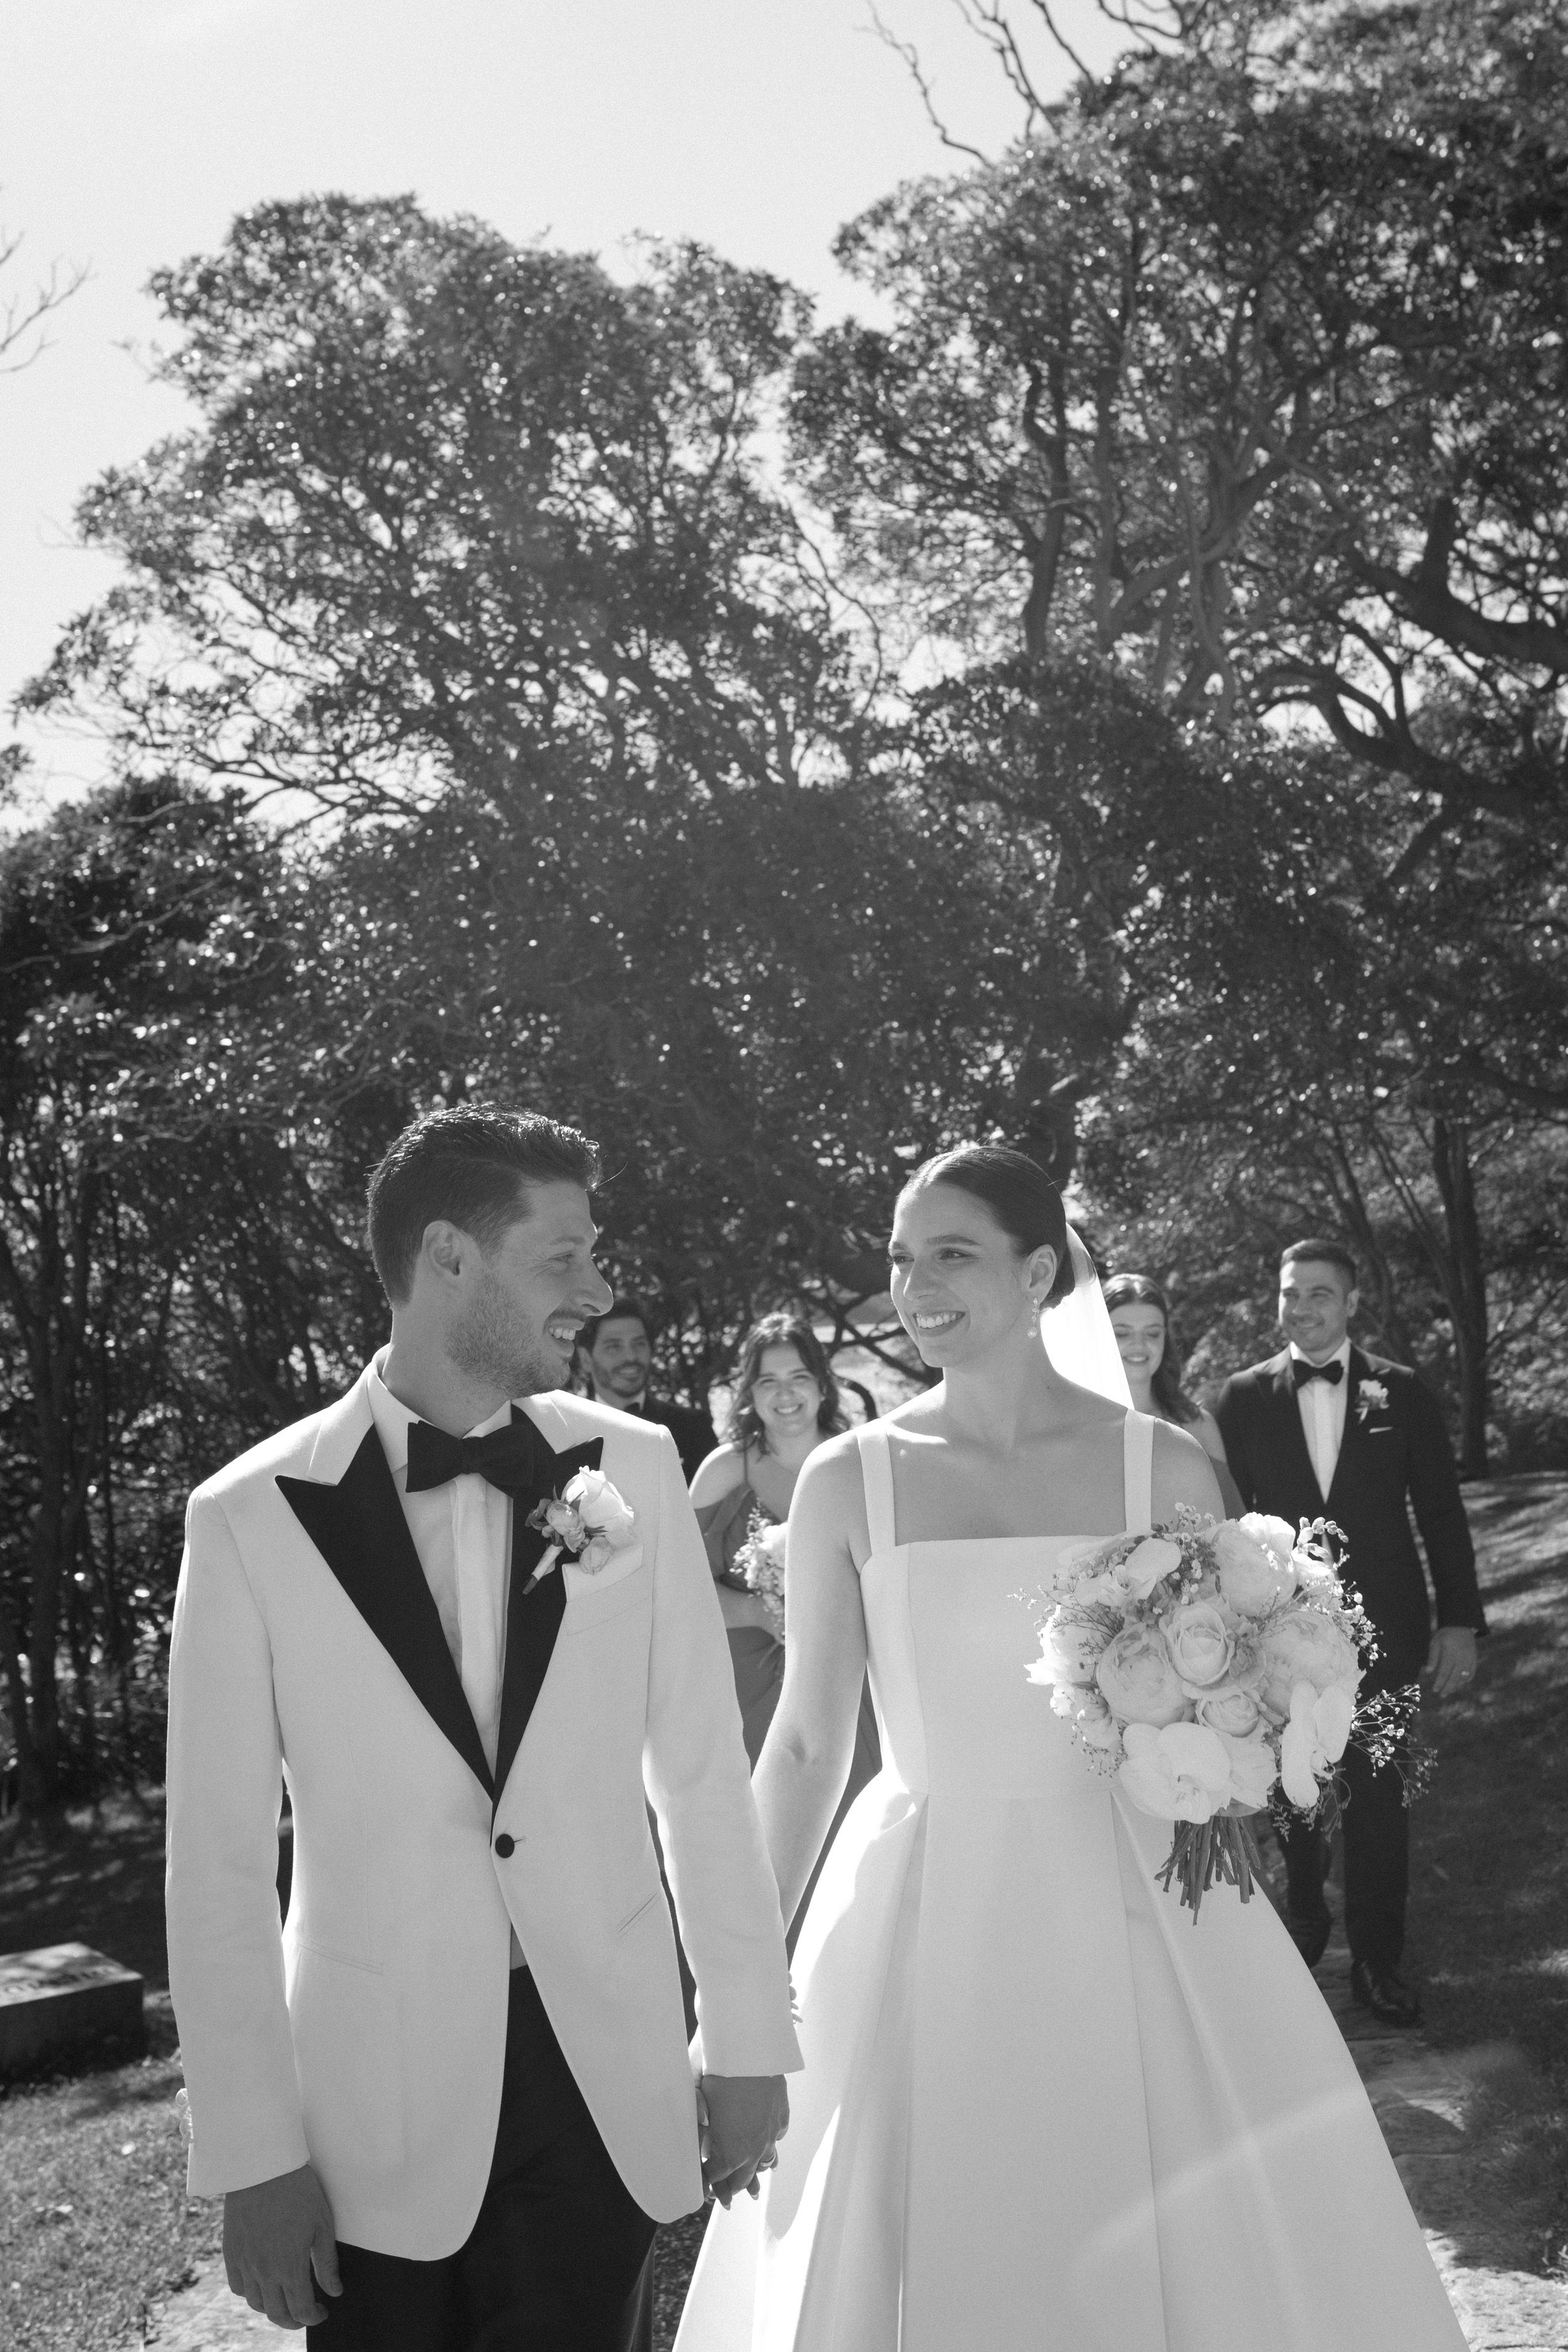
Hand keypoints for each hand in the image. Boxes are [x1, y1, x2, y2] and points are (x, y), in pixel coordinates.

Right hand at [223, 2162, 341, 2328]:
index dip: (314, 2317)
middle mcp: (263, 2272)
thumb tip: (335, 2292)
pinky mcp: (230, 2252)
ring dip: (272, 2308)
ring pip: (256, 2303)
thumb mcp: (322, 2225)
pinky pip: (237, 2286)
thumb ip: (327, 2263)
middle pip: (276, 2314)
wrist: (262, 2167)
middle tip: (305, 2313)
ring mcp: (244, 2264)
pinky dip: (250, 2293)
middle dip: (293, 2320)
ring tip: (285, 2298)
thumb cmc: (298, 2192)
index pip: (301, 2310)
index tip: (322, 2311)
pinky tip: (261, 2283)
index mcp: (289, 2267)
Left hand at [696, 2073, 788, 2207]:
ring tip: (750, 2185)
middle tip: (723, 2195)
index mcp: (729, 2151)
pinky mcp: (781, 2117)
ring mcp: (770, 2134)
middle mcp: (753, 2149)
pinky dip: (767, 2149)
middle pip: (741, 2179)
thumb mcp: (696, 2099)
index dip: (706, 2183)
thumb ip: (693, 2124)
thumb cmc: (718, 2072)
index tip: (701, 2188)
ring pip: (763, 2164)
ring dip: (753, 2173)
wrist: (751, 2048)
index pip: (715, 2178)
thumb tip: (693, 2136)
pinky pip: (774, 2142)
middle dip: (730, 2187)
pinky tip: (764, 2151)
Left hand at [1424, 1624, 1478, 1699]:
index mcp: (1449, 1654)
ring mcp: (1469, 1660)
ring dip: (1457, 1686)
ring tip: (1450, 1691)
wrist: (1462, 1625)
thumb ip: (1432, 1657)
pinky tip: (1461, 1683)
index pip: (1444, 1673)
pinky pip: (1472, 1673)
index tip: (1435, 1690)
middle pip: (1455, 1678)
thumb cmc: (1446, 1634)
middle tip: (1442, 1695)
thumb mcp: (1436, 1642)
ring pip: (1464, 1677)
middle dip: (1448, 1688)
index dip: (1439, 1683)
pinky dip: (1466, 1680)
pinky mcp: (1474, 1659)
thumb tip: (1427, 1671)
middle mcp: (1461, 1659)